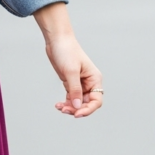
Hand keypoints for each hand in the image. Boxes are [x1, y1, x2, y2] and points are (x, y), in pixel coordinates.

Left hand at [34, 2, 102, 117]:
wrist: (57, 41)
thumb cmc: (67, 51)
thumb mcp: (71, 71)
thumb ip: (74, 90)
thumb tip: (77, 106)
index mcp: (95, 79)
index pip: (96, 100)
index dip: (88, 109)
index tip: (77, 114)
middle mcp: (89, 83)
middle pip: (87, 103)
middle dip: (77, 109)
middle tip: (64, 110)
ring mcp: (80, 84)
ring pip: (78, 102)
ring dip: (70, 107)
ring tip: (60, 108)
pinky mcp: (70, 83)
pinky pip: (71, 98)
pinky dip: (65, 103)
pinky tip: (58, 105)